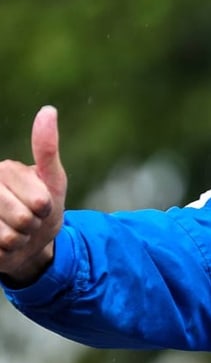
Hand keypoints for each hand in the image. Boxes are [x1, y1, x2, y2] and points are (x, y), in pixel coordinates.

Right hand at [0, 106, 66, 283]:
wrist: (29, 243)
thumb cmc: (44, 209)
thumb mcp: (53, 181)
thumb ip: (47, 149)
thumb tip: (48, 110)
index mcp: (4, 171)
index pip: (39, 201)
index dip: (47, 208)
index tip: (42, 204)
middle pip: (24, 218)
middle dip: (33, 226)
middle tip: (28, 221)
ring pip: (9, 236)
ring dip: (19, 241)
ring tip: (15, 232)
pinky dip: (6, 253)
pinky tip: (2, 245)